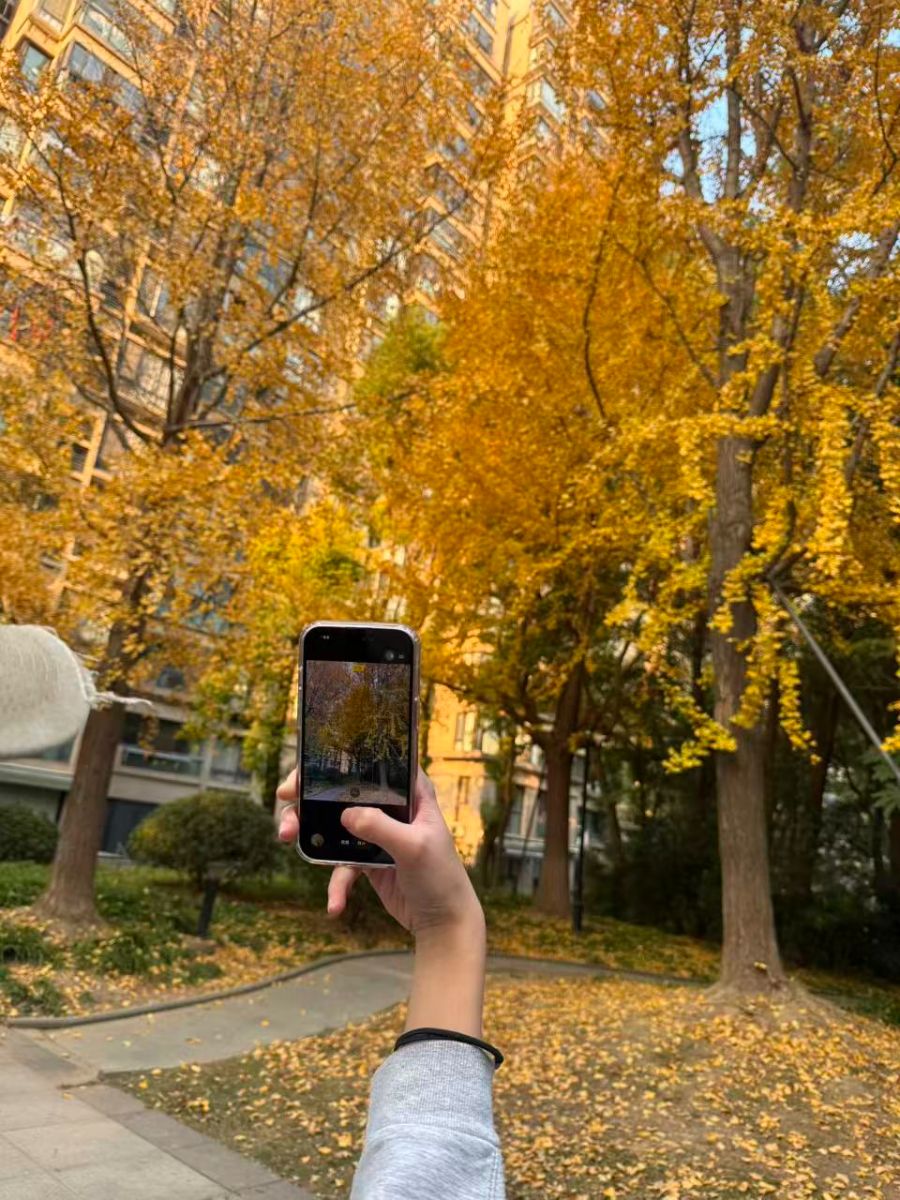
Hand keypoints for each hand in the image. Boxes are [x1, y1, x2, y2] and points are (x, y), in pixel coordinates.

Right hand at [276, 767, 484, 939]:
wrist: (444, 922)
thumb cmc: (441, 877)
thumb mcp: (414, 847)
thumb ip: (381, 828)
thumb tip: (345, 815)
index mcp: (410, 793)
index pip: (373, 763)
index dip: (340, 758)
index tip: (307, 767)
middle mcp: (391, 807)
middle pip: (343, 791)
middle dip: (310, 794)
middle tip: (285, 799)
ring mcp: (376, 833)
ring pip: (333, 825)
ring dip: (309, 833)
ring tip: (286, 838)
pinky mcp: (367, 860)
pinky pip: (340, 865)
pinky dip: (335, 884)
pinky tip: (335, 905)